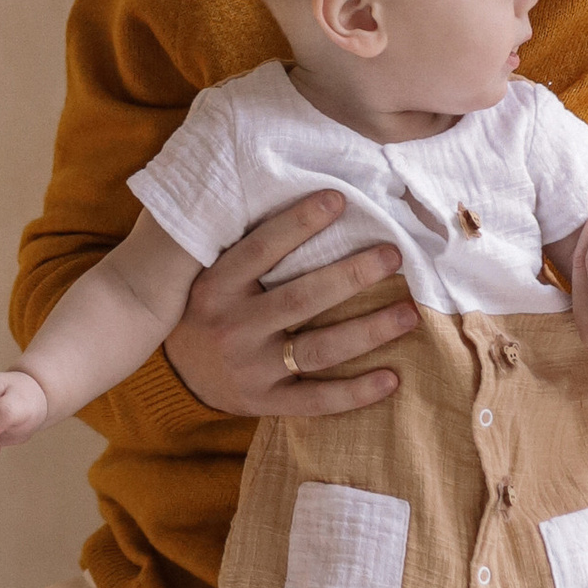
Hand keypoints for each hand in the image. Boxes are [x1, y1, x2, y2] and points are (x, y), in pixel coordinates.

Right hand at [162, 192, 416, 419]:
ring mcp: (251, 369)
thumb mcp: (206, 269)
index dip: (300, 222)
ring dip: (368, 331)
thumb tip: (281, 184)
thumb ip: (239, 240)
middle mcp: (233, 327)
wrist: (177, 375)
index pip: (261, 249)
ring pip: (319, 350)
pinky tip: (392, 379)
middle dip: (352, 275)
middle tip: (393, 254)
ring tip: (409, 312)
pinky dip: (356, 394)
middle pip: (301, 299)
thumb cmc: (205, 305)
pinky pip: (316, 401)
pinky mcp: (265, 402)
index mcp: (216, 286)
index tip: (340, 199)